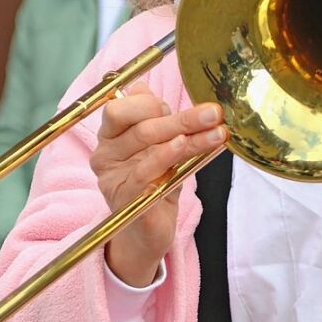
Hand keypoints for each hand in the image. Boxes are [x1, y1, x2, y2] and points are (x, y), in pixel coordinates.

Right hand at [89, 81, 226, 286]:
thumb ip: (154, 120)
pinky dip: (167, 156)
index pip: (118, 108)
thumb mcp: (158, 149)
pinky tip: (186, 146)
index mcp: (109, 137)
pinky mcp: (124, 199)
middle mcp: (103, 154)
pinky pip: (146, 171)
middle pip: (140, 126)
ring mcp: (111, 177)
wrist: (147, 234)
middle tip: (214, 112)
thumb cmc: (155, 186)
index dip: (148, 104)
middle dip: (182, 117)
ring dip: (187, 134)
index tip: (176, 106)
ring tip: (217, 131)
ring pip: (147, 145)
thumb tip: (144, 87)